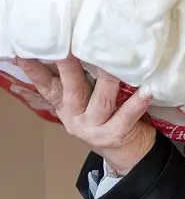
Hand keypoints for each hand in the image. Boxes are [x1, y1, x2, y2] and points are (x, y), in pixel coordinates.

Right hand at [15, 55, 155, 174]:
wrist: (126, 153)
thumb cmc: (106, 118)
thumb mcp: (83, 103)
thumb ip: (75, 81)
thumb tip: (71, 46)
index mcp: (65, 106)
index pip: (46, 86)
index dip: (34, 70)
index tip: (24, 52)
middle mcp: (75, 117)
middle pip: (71, 89)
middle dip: (69, 67)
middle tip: (69, 47)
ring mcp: (95, 128)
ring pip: (101, 101)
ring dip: (108, 80)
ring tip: (114, 63)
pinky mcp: (115, 135)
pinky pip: (127, 116)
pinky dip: (137, 103)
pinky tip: (145, 91)